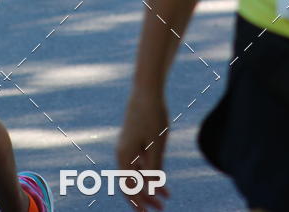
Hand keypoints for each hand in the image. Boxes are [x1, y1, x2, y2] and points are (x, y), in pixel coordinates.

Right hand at [116, 89, 170, 210]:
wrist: (147, 90)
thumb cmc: (152, 115)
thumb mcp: (157, 143)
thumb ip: (154, 167)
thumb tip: (152, 188)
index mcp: (124, 155)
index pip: (129, 187)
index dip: (140, 202)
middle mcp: (122, 153)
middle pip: (130, 183)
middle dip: (144, 199)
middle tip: (160, 210)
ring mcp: (128, 147)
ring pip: (137, 175)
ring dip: (149, 188)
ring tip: (166, 200)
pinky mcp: (134, 141)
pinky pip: (140, 164)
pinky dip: (150, 175)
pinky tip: (164, 184)